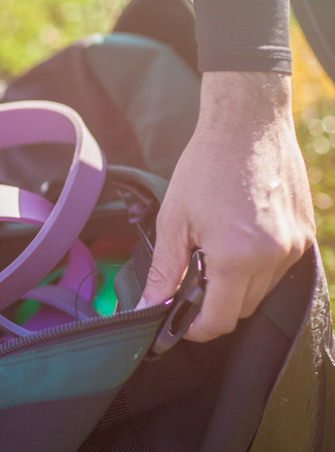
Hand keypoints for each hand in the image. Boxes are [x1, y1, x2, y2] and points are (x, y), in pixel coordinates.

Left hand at [138, 71, 314, 340]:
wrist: (248, 124)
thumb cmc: (205, 166)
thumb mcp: (173, 220)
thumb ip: (163, 271)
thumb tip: (147, 307)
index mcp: (237, 257)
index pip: (220, 320)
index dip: (194, 328)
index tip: (178, 321)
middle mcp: (273, 257)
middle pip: (241, 310)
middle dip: (212, 305)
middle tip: (188, 279)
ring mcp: (295, 247)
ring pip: (261, 293)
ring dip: (235, 287)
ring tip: (211, 251)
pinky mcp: (304, 235)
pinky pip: (278, 270)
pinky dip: (255, 268)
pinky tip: (236, 239)